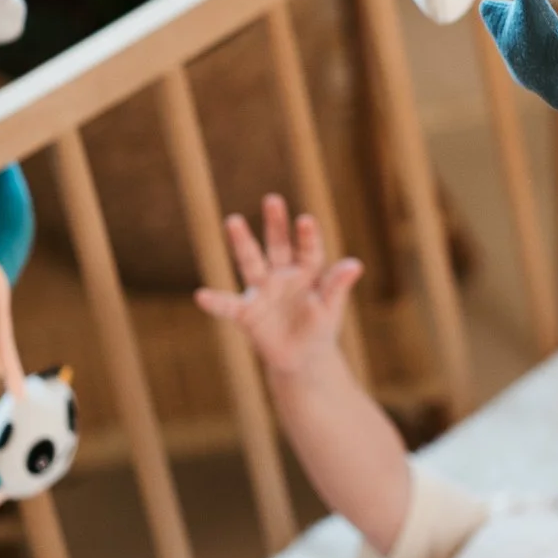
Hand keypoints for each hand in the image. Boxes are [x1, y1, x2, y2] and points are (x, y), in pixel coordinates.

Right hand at [195, 194, 363, 378]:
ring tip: (233, 220)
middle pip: (278, 244)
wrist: (302, 357)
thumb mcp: (331, 307)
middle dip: (276, 223)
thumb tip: (355, 265)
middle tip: (273, 199)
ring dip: (242, 242)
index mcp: (307, 270)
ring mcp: (262, 290)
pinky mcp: (247, 312)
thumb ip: (337, 286)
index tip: (306, 219)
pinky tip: (201, 296)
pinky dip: (216, 302)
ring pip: (251, 262)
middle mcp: (282, 274)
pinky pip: (229, 306)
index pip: (308, 249)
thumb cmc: (319, 326)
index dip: (307, 236)